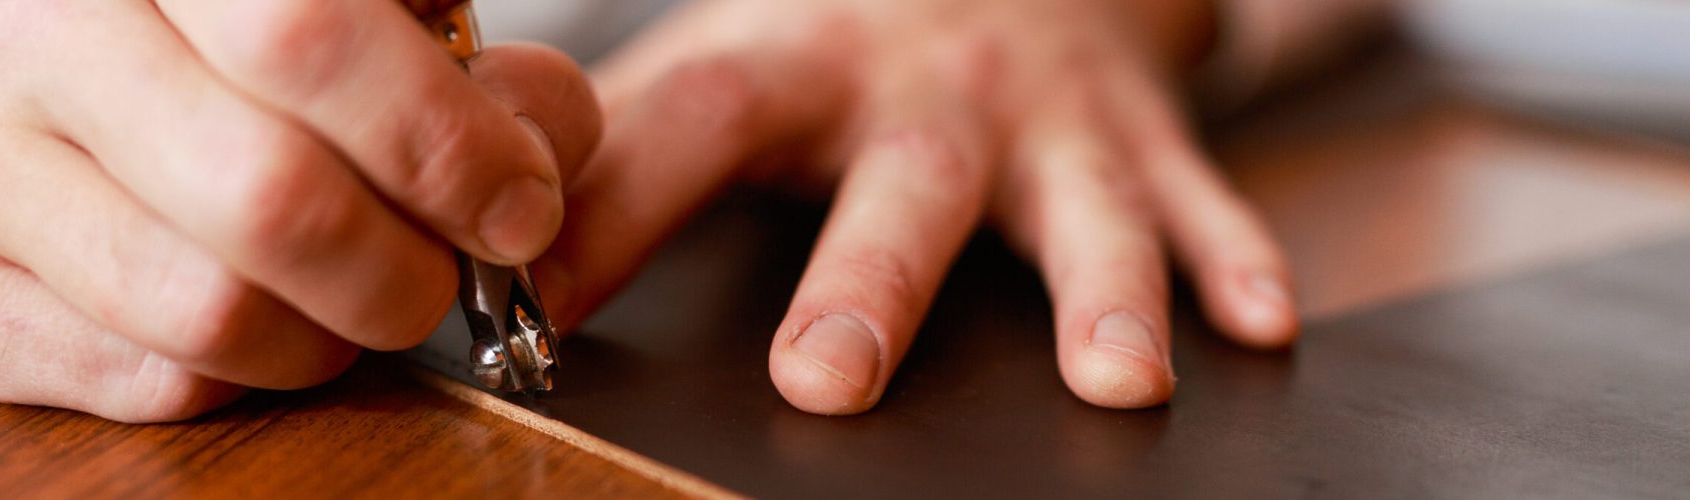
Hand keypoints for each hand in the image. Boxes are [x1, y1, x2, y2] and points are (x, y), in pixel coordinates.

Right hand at [0, 0, 598, 420]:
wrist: (24, 129)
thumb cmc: (221, 78)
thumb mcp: (362, 35)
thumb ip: (475, 82)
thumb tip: (531, 173)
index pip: (311, 32)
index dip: (444, 140)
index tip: (514, 204)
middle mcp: (39, 27)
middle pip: (270, 194)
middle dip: (404, 270)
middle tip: (439, 278)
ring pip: (212, 312)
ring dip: (325, 341)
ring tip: (341, 306)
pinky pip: (151, 383)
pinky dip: (240, 380)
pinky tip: (244, 321)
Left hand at [533, 0, 1297, 412]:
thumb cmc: (838, 38)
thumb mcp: (735, 59)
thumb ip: (636, 142)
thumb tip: (493, 240)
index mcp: (797, 65)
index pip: (691, 125)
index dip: (611, 211)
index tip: (532, 303)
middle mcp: (924, 92)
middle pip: (896, 187)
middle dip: (867, 286)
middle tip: (822, 384)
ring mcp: (1045, 120)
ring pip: (1078, 207)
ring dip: (1102, 293)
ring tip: (1115, 384)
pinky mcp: (1142, 141)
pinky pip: (1200, 200)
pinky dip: (1234, 261)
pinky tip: (1260, 328)